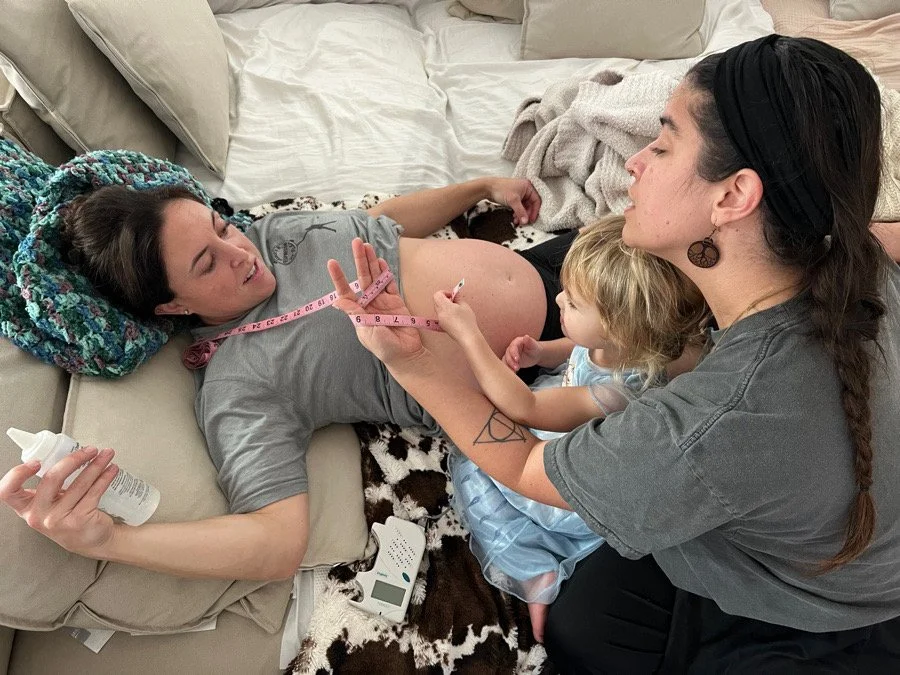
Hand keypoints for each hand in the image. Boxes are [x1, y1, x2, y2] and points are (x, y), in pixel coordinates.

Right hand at [0, 446, 118, 555]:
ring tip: (106, 454)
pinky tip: (112, 469)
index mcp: (27, 507)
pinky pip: (94, 492)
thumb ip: (49, 484)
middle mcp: (38, 515)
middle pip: (51, 479)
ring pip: (79, 483)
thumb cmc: (69, 516)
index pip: (7, 492)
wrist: (90, 540)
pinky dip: (105, 477)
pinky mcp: (79, 521)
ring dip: (96, 465)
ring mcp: (58, 520)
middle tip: (89, 450)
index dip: (17, 474)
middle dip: (73, 459)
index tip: (36, 462)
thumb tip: (67, 451)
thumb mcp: (50, 503)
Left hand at [328, 238, 425, 364]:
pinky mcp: (396, 302)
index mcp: (358, 312)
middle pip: (363, 278)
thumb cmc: (384, 347)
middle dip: (359, 260)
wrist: (406, 354)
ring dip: (372, 262)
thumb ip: (355, 314)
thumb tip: (337, 300)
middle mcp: (369, 304)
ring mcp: (383, 301)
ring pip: (376, 277)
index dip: (339, 277)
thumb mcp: (367, 330)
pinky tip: (381, 261)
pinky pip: (390, 284)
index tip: (332, 262)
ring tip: (367, 246)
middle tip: (356, 242)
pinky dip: (386, 273)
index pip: (346, 291)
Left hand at [432, 291, 479, 343]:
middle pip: (437, 302)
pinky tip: (456, 317)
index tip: (452, 296)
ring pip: (439, 309)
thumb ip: (458, 298)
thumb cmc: (467, 322)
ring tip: (456, 310)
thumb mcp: (464, 306)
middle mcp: (440, 313)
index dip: (444, 293)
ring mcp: (440, 320)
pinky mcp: (442, 326)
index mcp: (444, 306)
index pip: (437, 295)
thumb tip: (455, 294)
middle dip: (445, 299)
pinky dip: (446, 313)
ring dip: (445, 306)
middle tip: (455, 302)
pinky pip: (441, 316)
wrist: (467, 336)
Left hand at [486, 178, 540, 225]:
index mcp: (528, 186)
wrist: (487, 188)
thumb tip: (526, 221)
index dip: (535, 211)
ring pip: (524, 207)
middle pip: (530, 205)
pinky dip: (517, 213)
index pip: (536, 200)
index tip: (531, 219)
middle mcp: (525, 190)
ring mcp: (519, 194)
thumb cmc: (501, 189)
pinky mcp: (513, 198)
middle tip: (524, 222)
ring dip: (521, 215)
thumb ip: (520, 211)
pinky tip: (514, 218)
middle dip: (526, 214)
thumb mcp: (513, 201)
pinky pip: (519, 207)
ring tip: (517, 221)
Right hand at [504, 335, 541, 370]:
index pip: (513, 347)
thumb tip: (526, 336)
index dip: (514, 354)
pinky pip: (507, 366)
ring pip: (506, 361)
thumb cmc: (534, 349)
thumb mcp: (534, 345)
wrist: (535, 355)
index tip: (517, 360)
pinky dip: (509, 370)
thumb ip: (529, 341)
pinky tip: (512, 374)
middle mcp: (511, 348)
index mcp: (516, 342)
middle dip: (511, 362)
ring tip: (514, 372)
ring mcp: (510, 355)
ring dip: (509, 366)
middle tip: (517, 368)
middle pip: (508, 355)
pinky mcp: (510, 361)